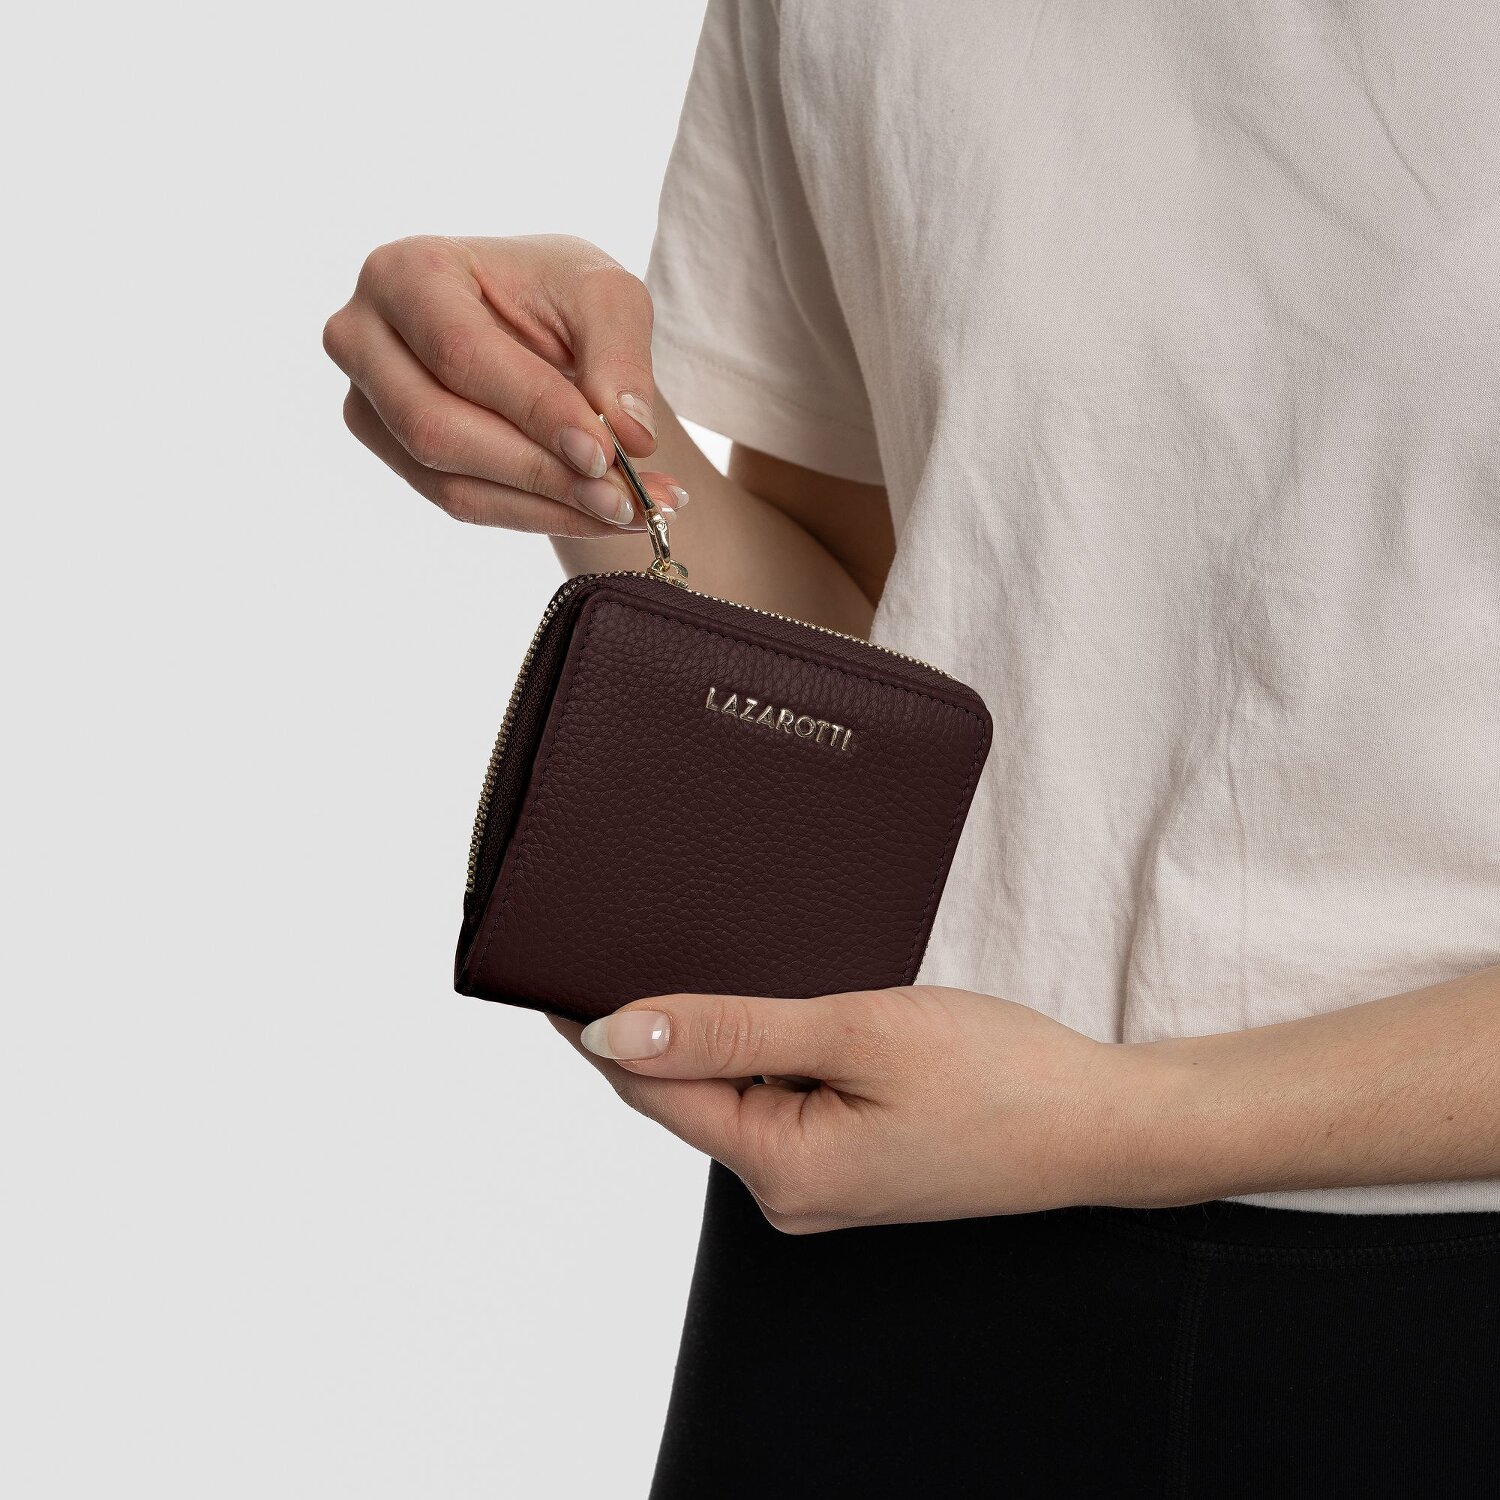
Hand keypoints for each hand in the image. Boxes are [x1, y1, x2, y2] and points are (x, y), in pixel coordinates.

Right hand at [323, 235, 686, 533]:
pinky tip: (602, 517)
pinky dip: (539, 516)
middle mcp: (363, 339)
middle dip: (540, 472)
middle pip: (438, 428)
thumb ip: (621, 357)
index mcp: (404, 273)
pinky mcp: (395, 457)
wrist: (530, 318)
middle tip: (625, 500)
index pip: (461, 354)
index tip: (606, 453)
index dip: (533, 409)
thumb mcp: (605, 296)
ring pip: (449, 481)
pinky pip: (464, 505)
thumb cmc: (557, 292)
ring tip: (630, 513)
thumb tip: (631, 436)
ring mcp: (368, 406)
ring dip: (547, 507)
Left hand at [552, 987, 1163, 1232]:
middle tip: (615, 943)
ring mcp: (820, 1183)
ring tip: (686, 960)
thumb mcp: (854, 1031)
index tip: (552, 972)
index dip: (597, 1028)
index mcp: (780, 1169)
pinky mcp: (849, 1162)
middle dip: (648, 1027)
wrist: (1101, 1121)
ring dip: (707, 1035)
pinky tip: (762, 1007)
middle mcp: (788, 1191)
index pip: (652, 1090)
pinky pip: (775, 1102)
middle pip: (684, 1097)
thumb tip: (617, 1030)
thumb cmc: (999, 1077)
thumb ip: (731, 1030)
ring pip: (731, 1096)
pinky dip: (758, 1052)